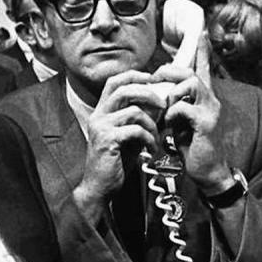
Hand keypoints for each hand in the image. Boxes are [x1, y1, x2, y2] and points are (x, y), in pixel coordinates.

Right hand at [73, 71, 163, 210]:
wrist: (101, 186)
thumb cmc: (116, 161)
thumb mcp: (128, 135)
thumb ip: (138, 118)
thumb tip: (159, 103)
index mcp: (102, 111)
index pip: (115, 82)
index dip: (135, 76)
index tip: (153, 80)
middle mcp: (98, 115)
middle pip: (123, 89)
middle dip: (148, 93)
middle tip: (163, 104)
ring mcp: (101, 127)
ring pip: (133, 110)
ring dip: (152, 123)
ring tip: (156, 137)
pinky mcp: (107, 140)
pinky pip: (135, 130)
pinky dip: (149, 139)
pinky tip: (151, 150)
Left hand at [153, 33, 231, 192]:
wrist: (205, 170)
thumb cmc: (189, 145)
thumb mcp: (177, 121)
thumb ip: (171, 104)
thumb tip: (153, 92)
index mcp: (202, 98)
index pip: (203, 69)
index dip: (202, 52)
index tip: (201, 33)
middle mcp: (210, 100)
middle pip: (191, 72)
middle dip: (170, 72)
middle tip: (155, 80)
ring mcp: (211, 110)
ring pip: (190, 84)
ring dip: (169, 94)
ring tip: (163, 110)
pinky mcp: (206, 123)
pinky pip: (184, 107)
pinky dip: (170, 114)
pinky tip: (168, 126)